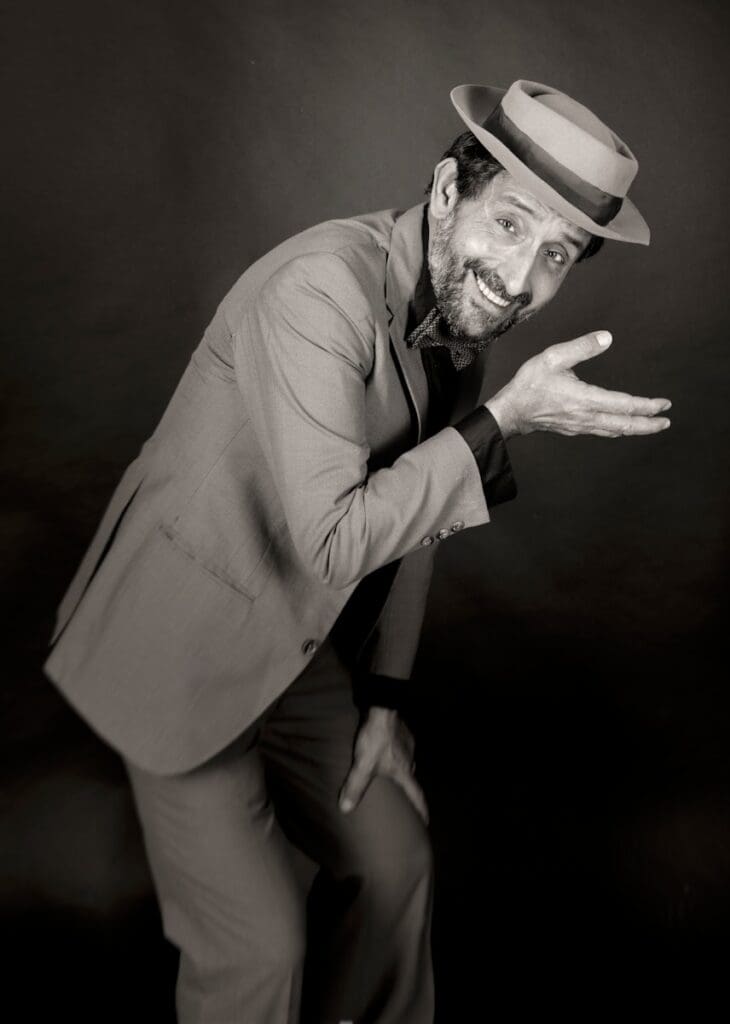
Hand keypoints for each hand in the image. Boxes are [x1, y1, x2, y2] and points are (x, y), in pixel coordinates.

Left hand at [338, 707, 428, 824]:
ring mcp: (408, 746)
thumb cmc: (376, 739)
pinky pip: (400, 750)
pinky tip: (385, 755)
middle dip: (407, 792)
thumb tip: (345, 809)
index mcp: (404, 773)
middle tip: (402, 802)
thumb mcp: (363, 765)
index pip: (417, 796)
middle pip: (410, 780)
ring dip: (398, 773)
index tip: (425, 823)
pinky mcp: (403, 733)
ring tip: (390, 779)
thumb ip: (355, 786)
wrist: (383, 708)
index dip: (421, 811)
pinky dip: (394, 757)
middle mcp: (409, 761)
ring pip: (405, 764)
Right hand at [485, 330, 671, 439]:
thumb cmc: (529, 384)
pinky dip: (618, 430)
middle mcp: (586, 417)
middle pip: (624, 425)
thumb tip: (607, 338)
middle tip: (665, 421)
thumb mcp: (552, 357)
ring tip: (650, 426)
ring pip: (615, 431)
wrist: (510, 412)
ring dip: (635, 429)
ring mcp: (580, 426)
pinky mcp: (573, 429)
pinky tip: (621, 427)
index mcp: (585, 399)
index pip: (624, 405)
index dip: (646, 405)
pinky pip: (602, 432)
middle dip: (647, 424)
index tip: (663, 404)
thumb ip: (581, 347)